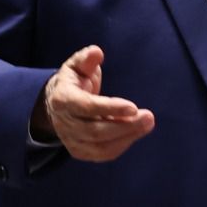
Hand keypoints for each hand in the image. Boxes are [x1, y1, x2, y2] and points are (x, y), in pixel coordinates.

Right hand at [31, 45, 154, 161]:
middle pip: (95, 131)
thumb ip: (86, 59)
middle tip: (149, 117)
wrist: (58, 104)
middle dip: (125, 126)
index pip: (86, 107)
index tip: (133, 107)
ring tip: (147, 124)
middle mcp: (64, 123)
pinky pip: (103, 154)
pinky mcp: (79, 151)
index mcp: (62, 99)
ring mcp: (70, 140)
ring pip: (100, 146)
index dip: (109, 108)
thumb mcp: (76, 64)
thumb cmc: (73, 81)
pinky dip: (122, 145)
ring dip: (127, 137)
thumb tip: (96, 52)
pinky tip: (135, 132)